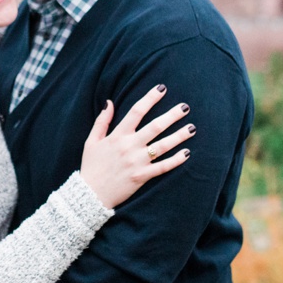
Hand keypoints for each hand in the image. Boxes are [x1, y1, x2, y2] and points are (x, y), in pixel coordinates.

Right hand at [79, 85, 193, 208]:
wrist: (90, 194)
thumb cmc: (91, 166)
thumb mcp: (91, 141)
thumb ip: (102, 121)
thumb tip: (110, 102)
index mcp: (117, 135)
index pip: (136, 111)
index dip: (150, 98)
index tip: (162, 88)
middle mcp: (129, 146)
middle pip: (155, 126)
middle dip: (172, 115)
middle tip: (185, 107)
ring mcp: (137, 162)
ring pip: (163, 146)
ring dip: (179, 136)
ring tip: (192, 128)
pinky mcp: (141, 176)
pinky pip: (162, 167)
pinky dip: (175, 160)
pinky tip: (187, 153)